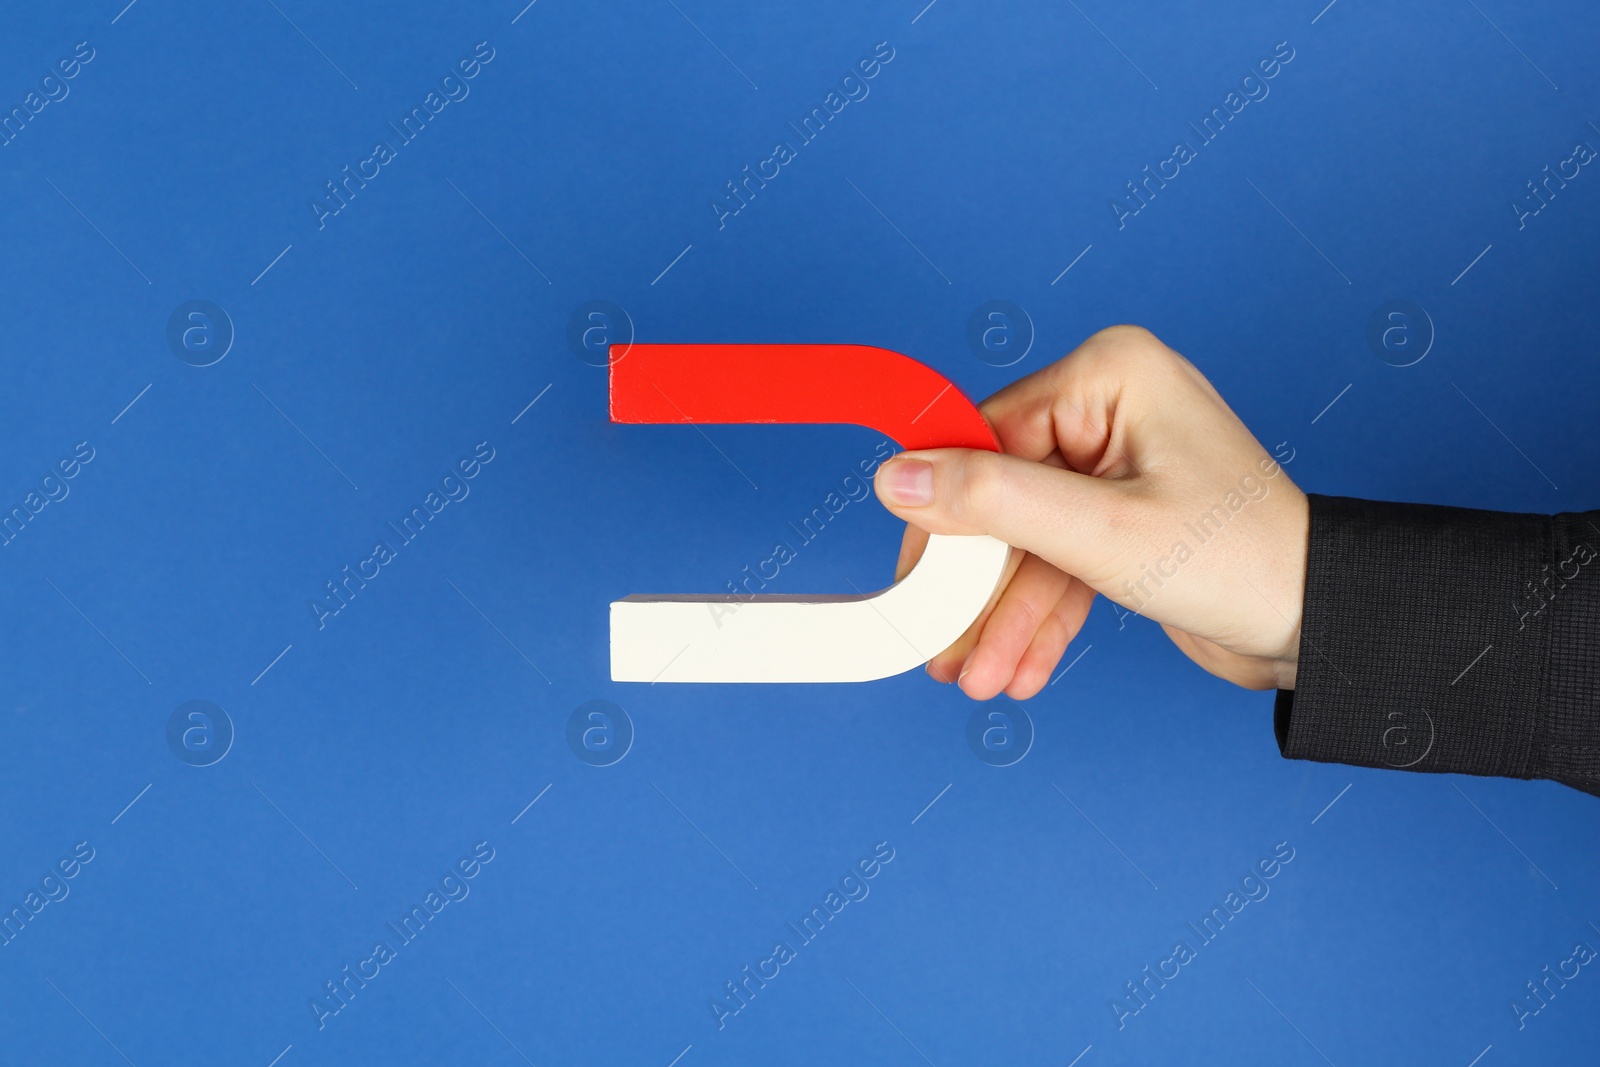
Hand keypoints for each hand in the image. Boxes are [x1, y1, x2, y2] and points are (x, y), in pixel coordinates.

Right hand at [874, 325, 1308, 699]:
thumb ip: (990, 502)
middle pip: (1000, 496)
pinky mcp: (1123, 514)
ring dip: (1003, 615)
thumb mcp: (1100, 534)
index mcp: (1109, 374)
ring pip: (1026, 540)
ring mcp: (1117, 462)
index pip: (986, 439)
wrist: (1323, 625)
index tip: (914, 582)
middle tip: (942, 648)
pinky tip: (1021, 667)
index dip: (944, 519)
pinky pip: (1058, 560)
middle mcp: (1110, 407)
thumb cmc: (1242, 561)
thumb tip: (894, 476)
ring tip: (978, 677)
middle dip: (977, 586)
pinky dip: (1039, 615)